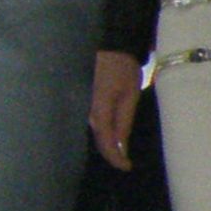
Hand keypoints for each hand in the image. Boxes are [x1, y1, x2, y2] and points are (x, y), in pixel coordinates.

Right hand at [89, 51, 143, 170]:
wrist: (109, 43)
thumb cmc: (123, 68)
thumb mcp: (130, 95)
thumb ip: (124, 122)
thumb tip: (121, 147)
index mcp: (98, 109)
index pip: (105, 141)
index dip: (115, 157)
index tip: (127, 167)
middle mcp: (85, 109)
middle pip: (96, 137)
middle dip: (109, 152)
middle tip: (124, 162)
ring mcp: (80, 104)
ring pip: (91, 130)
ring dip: (104, 141)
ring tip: (118, 150)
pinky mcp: (80, 99)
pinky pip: (89, 120)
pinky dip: (99, 129)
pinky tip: (107, 133)